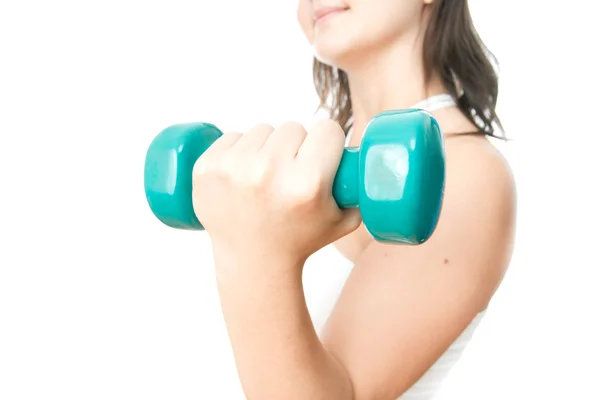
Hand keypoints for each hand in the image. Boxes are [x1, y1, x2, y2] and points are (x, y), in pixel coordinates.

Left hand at [191, 119, 361, 268]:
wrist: (253, 262)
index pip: (326, 129)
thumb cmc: (301, 239)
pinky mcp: (207, 168)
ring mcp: (233, 169)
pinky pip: (232, 136)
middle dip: (296, 146)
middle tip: (290, 174)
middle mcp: (269, 172)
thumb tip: (371, 156)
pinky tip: (242, 175)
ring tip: (265, 177)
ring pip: (261, 129)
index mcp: (306, 183)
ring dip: (266, 146)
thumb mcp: (344, 219)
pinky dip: (238, 149)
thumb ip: (361, 188)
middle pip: (293, 127)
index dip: (327, 142)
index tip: (320, 157)